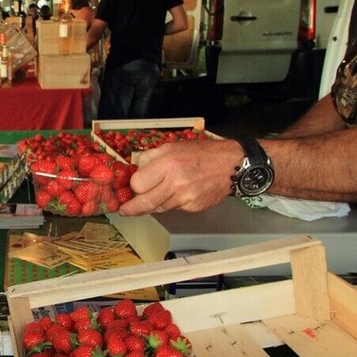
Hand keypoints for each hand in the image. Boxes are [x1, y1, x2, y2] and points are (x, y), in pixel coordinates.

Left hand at [117, 140, 240, 214]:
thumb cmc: (203, 153)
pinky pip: (174, 209)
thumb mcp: (173, 146)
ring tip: (150, 198)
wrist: (232, 165)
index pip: (138, 184)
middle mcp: (176, 183)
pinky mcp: (194, 207)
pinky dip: (170, 203)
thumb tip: (135, 169)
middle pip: (145, 203)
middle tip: (124, 210)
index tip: (131, 187)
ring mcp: (186, 198)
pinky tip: (175, 194)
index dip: (133, 186)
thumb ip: (151, 157)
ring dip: (152, 204)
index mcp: (168, 164)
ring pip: (158, 208)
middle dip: (132, 208)